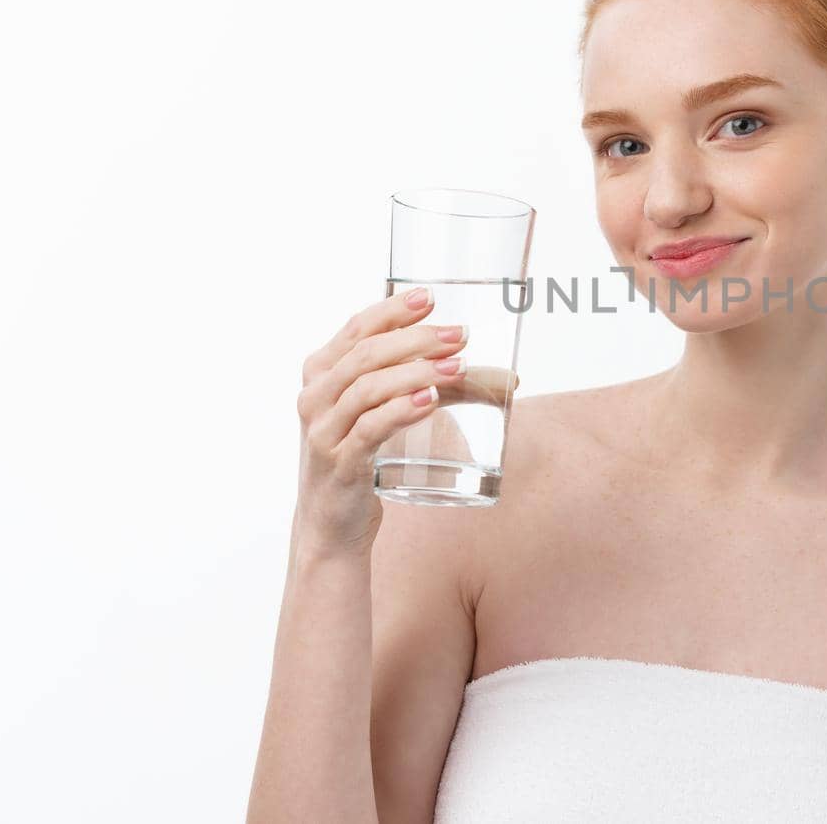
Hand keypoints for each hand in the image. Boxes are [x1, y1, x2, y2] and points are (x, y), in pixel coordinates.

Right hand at [293, 287, 510, 554]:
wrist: (331, 527)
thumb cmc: (362, 460)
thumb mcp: (387, 415)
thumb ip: (436, 388)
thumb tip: (511, 379)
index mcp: (321, 373)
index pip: (356, 328)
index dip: (394, 310)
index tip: (431, 297)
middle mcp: (315, 397)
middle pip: (366, 354)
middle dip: (417, 339)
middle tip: (460, 335)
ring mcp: (324, 432)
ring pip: (368, 387)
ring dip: (417, 371)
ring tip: (458, 366)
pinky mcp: (340, 465)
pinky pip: (369, 430)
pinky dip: (401, 410)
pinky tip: (429, 400)